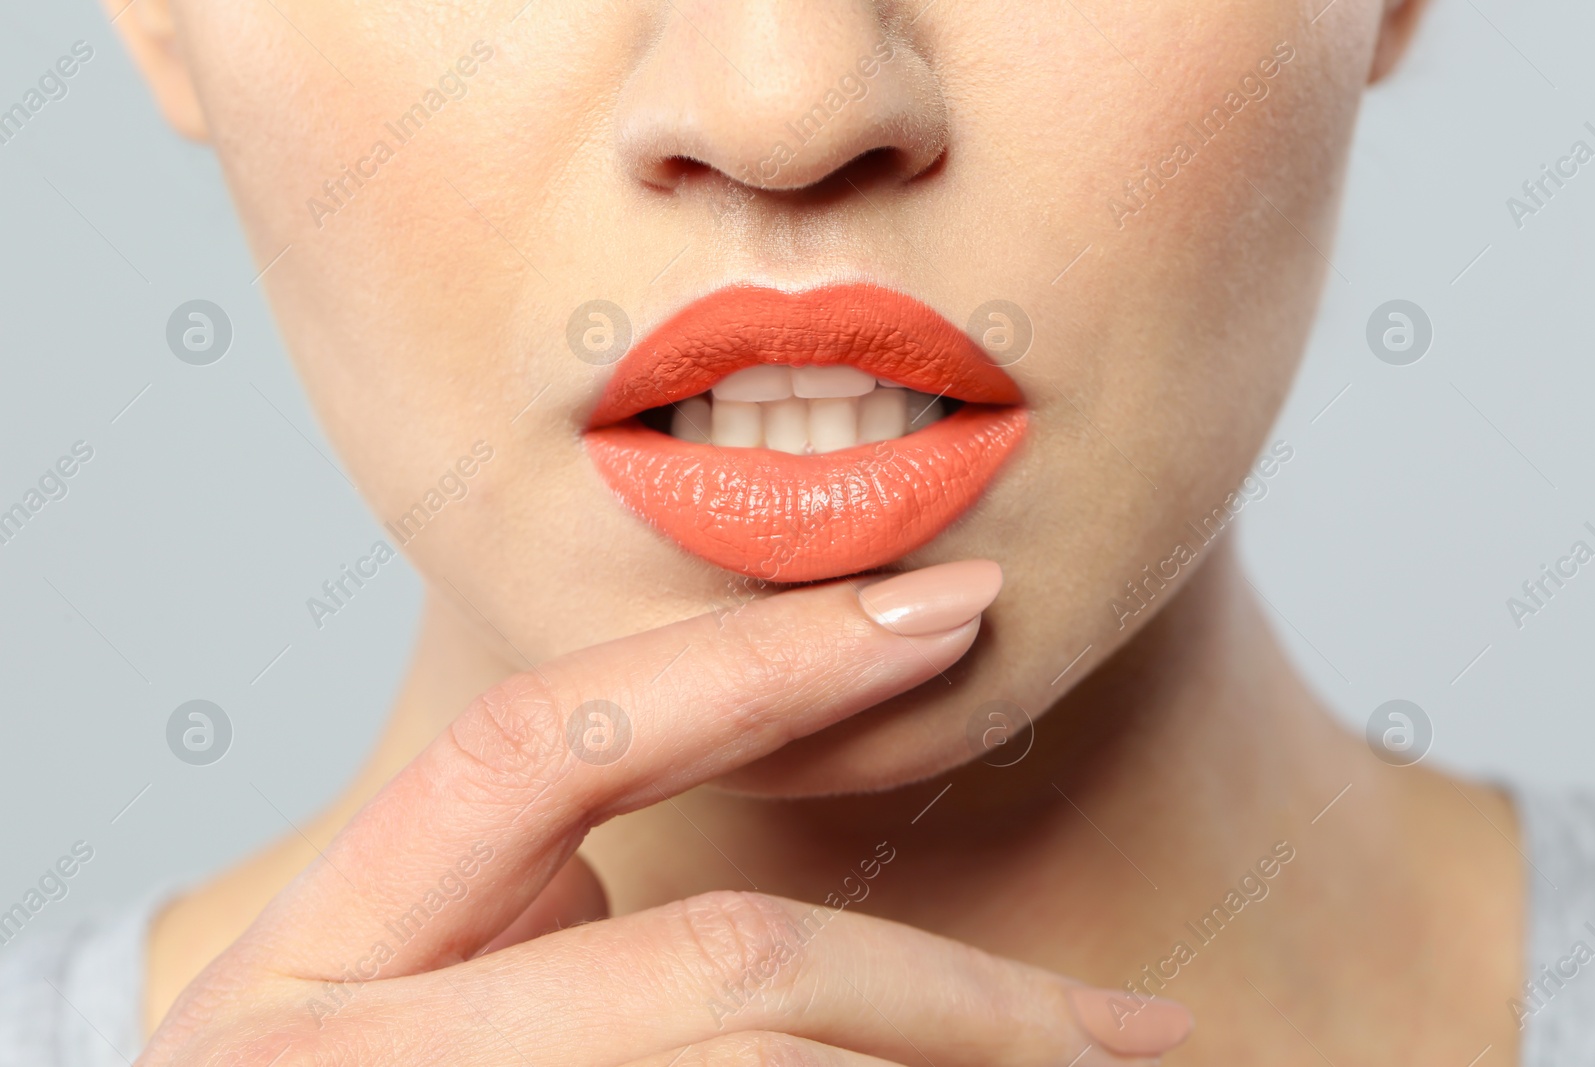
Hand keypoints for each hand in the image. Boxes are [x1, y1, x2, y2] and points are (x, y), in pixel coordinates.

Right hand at [136, 561, 1191, 1065]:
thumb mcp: (428, 988)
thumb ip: (549, 899)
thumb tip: (749, 881)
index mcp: (332, 934)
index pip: (551, 739)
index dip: (761, 661)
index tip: (950, 616)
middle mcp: (331, 1038)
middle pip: (725, 964)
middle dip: (966, 996)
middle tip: (1135, 1030)